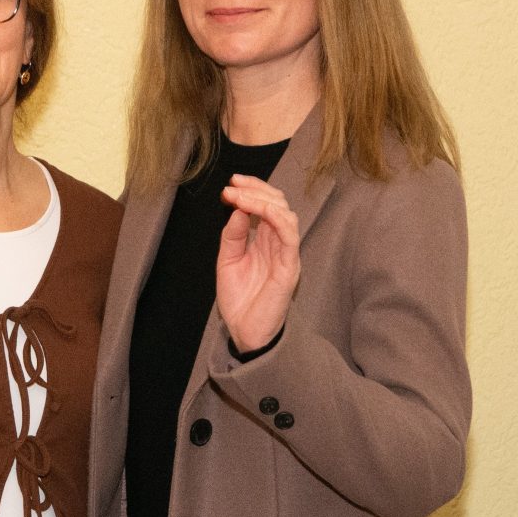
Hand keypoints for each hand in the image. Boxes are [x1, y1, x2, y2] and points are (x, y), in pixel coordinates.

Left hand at [216, 175, 300, 353]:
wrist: (245, 332)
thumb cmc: (240, 299)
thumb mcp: (227, 261)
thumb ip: (233, 235)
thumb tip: (237, 208)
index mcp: (264, 240)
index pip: (265, 205)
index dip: (251, 190)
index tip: (230, 184)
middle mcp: (277, 243)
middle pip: (277, 203)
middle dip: (255, 188)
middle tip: (233, 184)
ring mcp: (286, 253)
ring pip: (285, 214)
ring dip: (262, 200)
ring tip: (240, 195)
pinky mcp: (290, 266)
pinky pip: (289, 234)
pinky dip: (276, 217)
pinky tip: (259, 209)